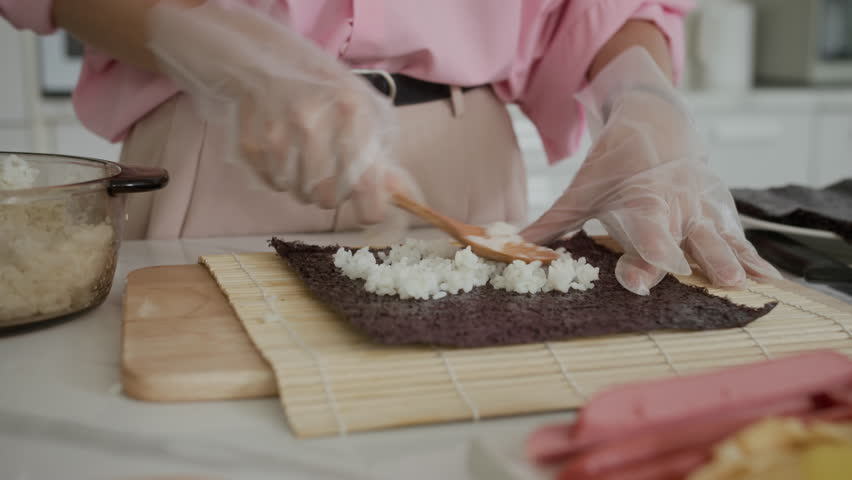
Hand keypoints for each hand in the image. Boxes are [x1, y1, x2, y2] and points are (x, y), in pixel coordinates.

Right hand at [146, 0, 405, 223]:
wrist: (270, 59)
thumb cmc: (330, 90)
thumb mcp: (368, 110)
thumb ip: (386, 154)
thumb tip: (404, 198)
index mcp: (353, 111)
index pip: (366, 184)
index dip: (370, 208)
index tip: (368, 209)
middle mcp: (314, 122)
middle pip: (329, 198)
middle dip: (334, 196)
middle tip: (333, 178)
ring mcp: (279, 133)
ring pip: (299, 194)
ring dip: (306, 188)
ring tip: (307, 161)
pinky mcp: (252, 142)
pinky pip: (273, 184)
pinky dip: (281, 178)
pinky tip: (285, 154)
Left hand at [522, 47, 779, 294]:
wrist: (657, 120)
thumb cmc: (615, 162)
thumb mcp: (583, 189)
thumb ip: (553, 222)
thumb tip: (513, 244)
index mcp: (645, 203)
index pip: (647, 237)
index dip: (644, 260)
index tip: (637, 280)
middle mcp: (678, 207)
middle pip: (693, 240)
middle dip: (706, 261)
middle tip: (719, 283)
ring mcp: (703, 207)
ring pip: (723, 238)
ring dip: (737, 261)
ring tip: (750, 286)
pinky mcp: (720, 209)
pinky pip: (739, 235)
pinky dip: (754, 256)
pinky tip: (771, 280)